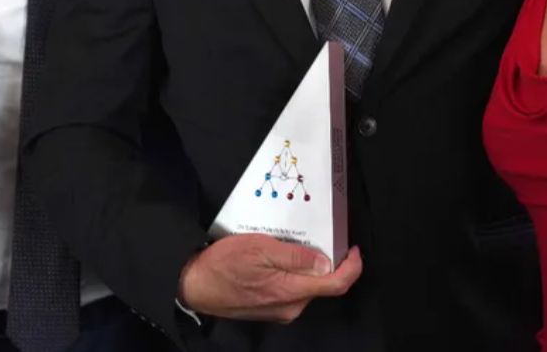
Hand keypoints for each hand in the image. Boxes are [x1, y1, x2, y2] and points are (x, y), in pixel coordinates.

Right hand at [177, 234, 361, 322]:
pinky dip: (292, 272)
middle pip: (323, 283)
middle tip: (315, 237)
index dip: (352, 266)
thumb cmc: (222, 266)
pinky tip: (276, 258)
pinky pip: (291, 288)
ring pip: (306, 285)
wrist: (193, 285)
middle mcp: (290, 306)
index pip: (336, 284)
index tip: (353, 250)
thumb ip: (296, 257)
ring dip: (305, 265)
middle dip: (325, 260)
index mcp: (291, 291)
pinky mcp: (270, 307)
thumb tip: (325, 262)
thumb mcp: (261, 249)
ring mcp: (280, 309)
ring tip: (288, 244)